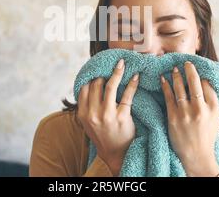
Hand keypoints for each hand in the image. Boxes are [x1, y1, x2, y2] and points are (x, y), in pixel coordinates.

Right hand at [77, 59, 138, 175]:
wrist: (115, 154)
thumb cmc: (103, 135)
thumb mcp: (89, 122)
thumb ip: (87, 105)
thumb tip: (90, 82)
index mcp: (83, 113)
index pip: (84, 87)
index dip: (92, 75)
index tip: (99, 68)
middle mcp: (92, 113)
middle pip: (96, 84)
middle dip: (104, 73)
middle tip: (112, 65)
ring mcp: (107, 115)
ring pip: (110, 86)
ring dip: (117, 72)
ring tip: (122, 63)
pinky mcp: (122, 117)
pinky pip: (127, 95)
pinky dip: (132, 83)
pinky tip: (135, 76)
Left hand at [160, 61, 218, 176]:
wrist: (196, 155)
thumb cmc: (206, 136)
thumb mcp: (216, 118)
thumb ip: (212, 101)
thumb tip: (206, 82)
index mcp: (213, 108)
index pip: (207, 86)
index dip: (201, 76)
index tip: (196, 69)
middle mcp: (200, 109)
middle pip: (194, 83)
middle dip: (189, 70)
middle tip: (186, 62)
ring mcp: (186, 113)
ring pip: (180, 88)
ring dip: (176, 76)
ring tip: (174, 69)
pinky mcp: (173, 117)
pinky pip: (168, 97)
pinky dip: (165, 86)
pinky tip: (163, 79)